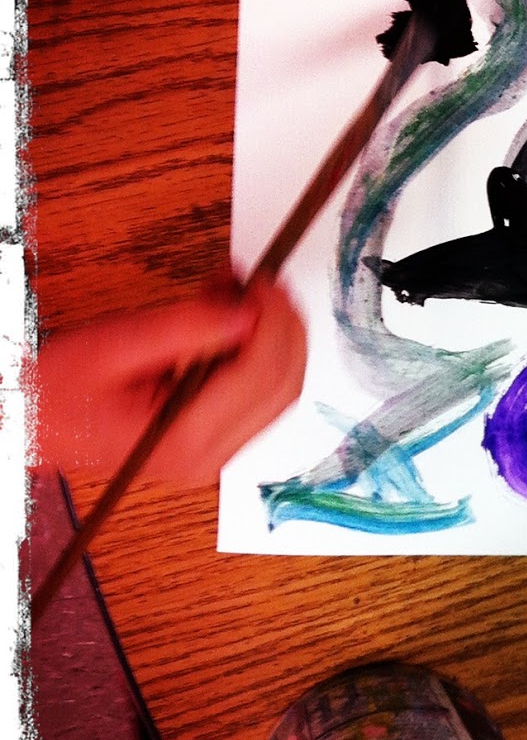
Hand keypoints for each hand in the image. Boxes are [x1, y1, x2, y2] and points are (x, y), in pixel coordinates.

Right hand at [36, 281, 306, 483]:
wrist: (28, 425)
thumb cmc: (54, 394)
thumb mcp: (112, 346)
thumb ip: (183, 329)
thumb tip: (245, 310)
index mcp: (183, 438)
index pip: (260, 376)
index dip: (273, 322)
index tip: (265, 283)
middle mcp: (208, 456)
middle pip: (282, 387)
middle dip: (285, 328)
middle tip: (266, 283)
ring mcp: (215, 453)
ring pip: (279, 392)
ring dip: (276, 338)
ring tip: (247, 295)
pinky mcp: (215, 440)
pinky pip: (259, 396)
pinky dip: (260, 353)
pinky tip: (239, 321)